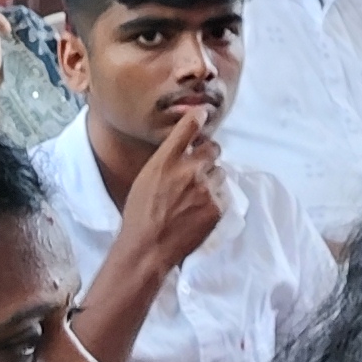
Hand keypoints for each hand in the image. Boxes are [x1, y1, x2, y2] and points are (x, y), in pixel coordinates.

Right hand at [116, 101, 226, 279]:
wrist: (148, 248)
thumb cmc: (139, 214)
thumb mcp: (145, 178)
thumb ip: (166, 159)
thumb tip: (184, 148)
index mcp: (166, 160)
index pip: (188, 127)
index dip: (198, 116)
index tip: (203, 113)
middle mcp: (189, 169)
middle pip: (213, 147)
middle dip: (208, 154)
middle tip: (199, 167)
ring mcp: (205, 188)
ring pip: (219, 171)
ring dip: (211, 178)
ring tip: (196, 193)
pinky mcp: (217, 206)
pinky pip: (222, 193)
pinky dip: (214, 198)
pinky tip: (199, 208)